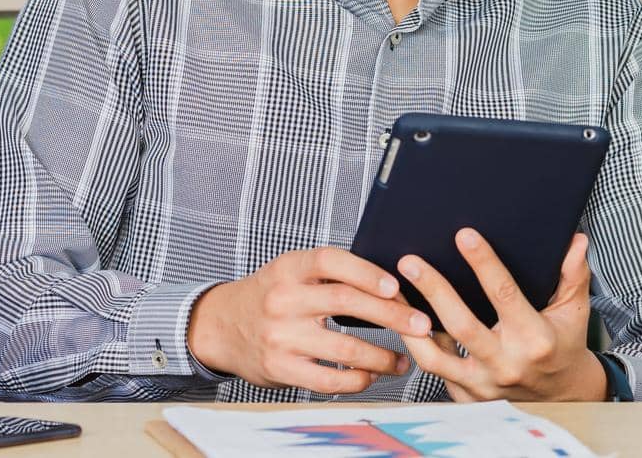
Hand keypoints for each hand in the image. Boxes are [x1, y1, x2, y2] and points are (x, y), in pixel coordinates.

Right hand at [186, 247, 433, 393]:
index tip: (396, 285)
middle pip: (344, 303)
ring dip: (382, 356)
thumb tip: (393, 281)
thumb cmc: (271, 294)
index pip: (330, 261)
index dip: (366, 272)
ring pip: (343, 348)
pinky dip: (357, 380)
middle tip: (421, 323)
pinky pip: (328, 380)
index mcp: (289, 268)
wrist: (221, 326)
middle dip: (391, 315)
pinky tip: (372, 376)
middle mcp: (282, 299)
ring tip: (404, 358)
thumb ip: (330, 273)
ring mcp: (280, 336)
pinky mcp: (280, 369)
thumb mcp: (292, 271)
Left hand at [397, 229, 607, 401]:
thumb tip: (576, 241)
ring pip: (436, 357)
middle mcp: (507, 364)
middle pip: (462, 325)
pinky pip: (435, 371)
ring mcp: (484, 385)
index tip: (464, 235)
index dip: (484, 263)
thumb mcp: (574, 311)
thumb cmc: (563, 346)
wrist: (560, 397)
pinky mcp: (467, 397)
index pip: (505, 295)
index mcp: (534, 338)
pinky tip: (405, 322)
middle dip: (434, 290)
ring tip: (393, 296)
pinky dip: (418, 346)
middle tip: (410, 262)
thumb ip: (572, 275)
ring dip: (411, 325)